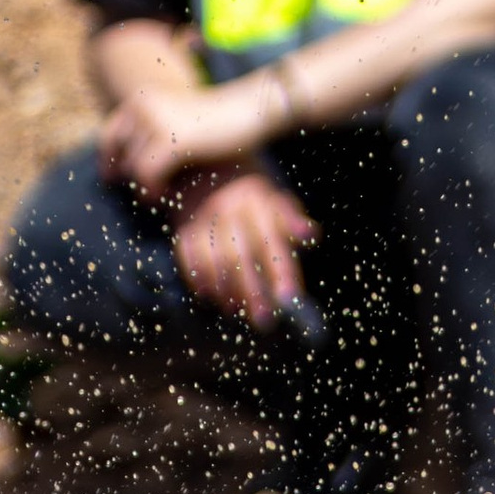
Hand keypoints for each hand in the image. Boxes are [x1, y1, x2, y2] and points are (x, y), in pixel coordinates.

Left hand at [98, 77, 278, 194]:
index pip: (110, 133)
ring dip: (144, 187)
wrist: (247, 110)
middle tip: (145, 193)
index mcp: (141, 99)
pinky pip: (146, 174)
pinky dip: (152, 190)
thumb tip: (126, 167)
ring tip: (160, 197)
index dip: (108, 160)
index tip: (112, 179)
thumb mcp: (177, 122)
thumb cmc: (217, 123)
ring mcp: (155, 121)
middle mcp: (143, 106)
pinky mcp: (170, 140)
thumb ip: (153, 135)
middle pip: (120, 154)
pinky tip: (164, 196)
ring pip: (133, 167)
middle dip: (130, 178)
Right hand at [173, 166, 315, 324]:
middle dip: (253, 291)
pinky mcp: (184, 228)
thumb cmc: (252, 202)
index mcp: (256, 199)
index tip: (289, 298)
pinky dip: (199, 278)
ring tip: (237, 310)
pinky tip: (210, 295)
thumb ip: (291, 221)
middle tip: (264, 319)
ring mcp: (203, 217)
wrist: (208, 173)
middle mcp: (228, 207)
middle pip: (240, 255)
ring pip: (212, 260)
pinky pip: (188, 258)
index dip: (281, 270)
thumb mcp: (274, 202)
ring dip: (226, 290)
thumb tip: (310, 233)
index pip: (271, 239)